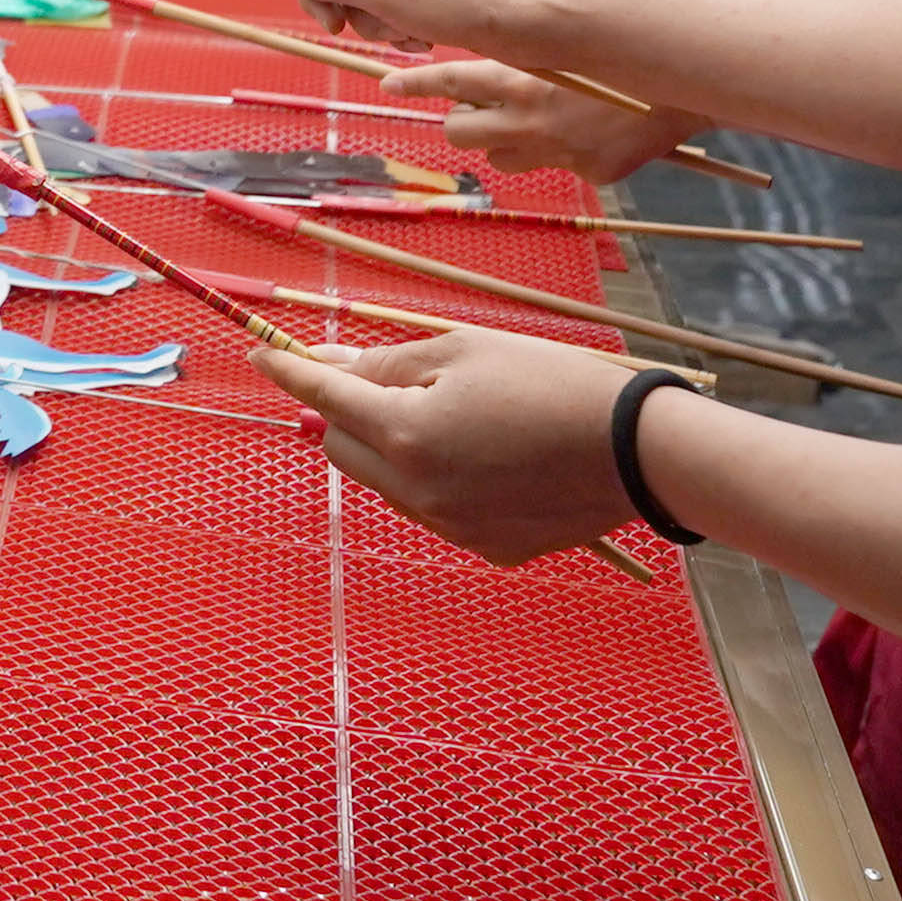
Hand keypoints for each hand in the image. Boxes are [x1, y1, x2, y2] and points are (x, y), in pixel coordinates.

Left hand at [255, 328, 662, 564]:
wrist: (638, 450)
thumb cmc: (552, 383)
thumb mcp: (465, 351)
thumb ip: (389, 363)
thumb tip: (332, 363)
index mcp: (406, 433)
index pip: (325, 397)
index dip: (290, 371)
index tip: (263, 354)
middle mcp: (417, 490)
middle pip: (344, 449)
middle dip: (349, 412)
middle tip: (383, 380)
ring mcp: (451, 527)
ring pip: (388, 483)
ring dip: (394, 448)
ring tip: (456, 415)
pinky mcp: (487, 548)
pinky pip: (437, 509)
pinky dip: (440, 479)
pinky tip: (490, 456)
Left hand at [373, 57, 680, 185]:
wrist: (690, 82)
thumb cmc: (632, 47)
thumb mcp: (574, 38)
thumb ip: (538, 46)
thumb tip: (508, 31)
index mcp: (522, 76)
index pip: (449, 81)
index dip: (415, 82)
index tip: (388, 81)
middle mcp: (531, 117)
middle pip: (459, 132)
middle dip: (461, 121)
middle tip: (475, 107)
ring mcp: (558, 150)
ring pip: (500, 157)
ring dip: (504, 140)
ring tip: (529, 119)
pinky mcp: (590, 171)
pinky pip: (559, 167)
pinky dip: (566, 153)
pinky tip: (592, 132)